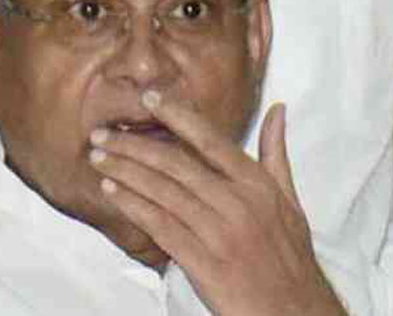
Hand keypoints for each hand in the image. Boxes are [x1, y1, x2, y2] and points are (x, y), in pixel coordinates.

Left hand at [89, 94, 346, 315]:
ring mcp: (219, 233)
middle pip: (175, 164)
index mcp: (257, 184)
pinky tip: (111, 191)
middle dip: (133, 146)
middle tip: (101, 133)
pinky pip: (160, 227)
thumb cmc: (289, 254)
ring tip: (97, 157)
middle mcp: (237, 203)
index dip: (176, 115)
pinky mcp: (204, 263)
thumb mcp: (289, 199)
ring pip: (162, 193)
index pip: (210, 139)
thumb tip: (278, 109)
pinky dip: (132, 206)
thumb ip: (276, 152)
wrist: (296, 312)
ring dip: (124, 172)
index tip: (147, 98)